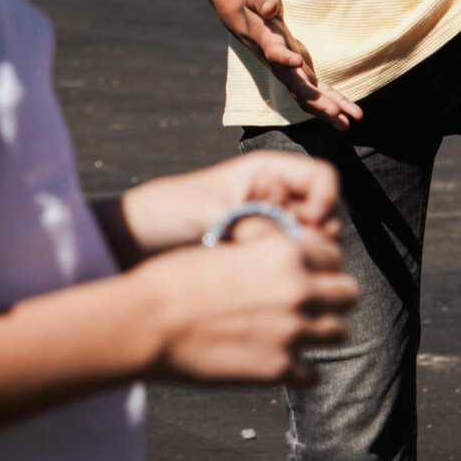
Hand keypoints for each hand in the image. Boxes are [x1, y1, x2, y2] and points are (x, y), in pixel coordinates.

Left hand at [114, 153, 343, 256]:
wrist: (132, 240)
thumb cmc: (166, 212)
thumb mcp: (213, 211)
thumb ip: (259, 223)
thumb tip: (303, 244)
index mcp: (266, 173)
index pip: (322, 177)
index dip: (326, 199)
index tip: (311, 224)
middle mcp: (275, 198)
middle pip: (328, 214)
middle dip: (322, 235)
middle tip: (295, 256)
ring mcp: (271, 229)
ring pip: (315, 245)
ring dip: (306, 259)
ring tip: (275, 272)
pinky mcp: (261, 259)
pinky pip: (292, 267)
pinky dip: (290, 276)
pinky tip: (269, 288)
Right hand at [149, 232, 357, 387]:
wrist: (149, 322)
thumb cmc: (176, 279)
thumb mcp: (228, 242)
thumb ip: (264, 249)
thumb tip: (279, 248)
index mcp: (284, 253)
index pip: (334, 255)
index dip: (323, 263)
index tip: (311, 272)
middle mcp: (297, 290)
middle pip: (349, 293)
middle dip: (333, 297)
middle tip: (312, 302)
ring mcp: (291, 332)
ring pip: (339, 332)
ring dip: (323, 331)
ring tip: (300, 332)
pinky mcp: (277, 370)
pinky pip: (314, 374)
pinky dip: (303, 370)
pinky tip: (284, 362)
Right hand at [230, 0, 362, 126]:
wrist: (248, 21)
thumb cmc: (254, 4)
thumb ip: (264, 1)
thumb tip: (270, 7)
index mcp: (268, 43)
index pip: (274, 53)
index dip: (283, 58)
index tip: (295, 61)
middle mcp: (279, 64)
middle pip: (295, 87)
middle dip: (314, 100)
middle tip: (334, 113)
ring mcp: (290, 72)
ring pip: (308, 97)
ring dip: (328, 110)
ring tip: (348, 124)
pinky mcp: (302, 74)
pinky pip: (319, 91)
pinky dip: (335, 102)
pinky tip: (351, 115)